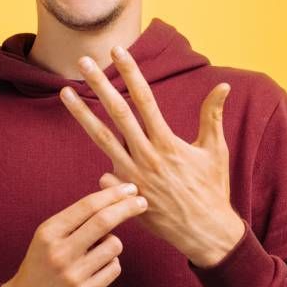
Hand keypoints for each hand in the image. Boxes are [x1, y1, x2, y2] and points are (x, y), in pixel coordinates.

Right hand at [0, 182, 149, 286]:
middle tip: (142, 202)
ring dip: (113, 243)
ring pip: (114, 246)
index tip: (129, 188)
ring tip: (97, 251)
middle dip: (127, 207)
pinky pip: (114, 268)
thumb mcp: (48, 236)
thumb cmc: (43, 263)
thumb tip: (112, 197)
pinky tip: (95, 269)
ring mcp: (73, 275)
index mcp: (49, 233)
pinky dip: (111, 264)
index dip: (112, 194)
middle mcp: (60, 252)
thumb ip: (75, 219)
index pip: (87, 206)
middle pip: (104, 221)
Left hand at [59, 45, 244, 267]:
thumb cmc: (212, 189)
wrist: (206, 233)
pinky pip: (107, 177)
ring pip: (102, 140)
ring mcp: (134, 176)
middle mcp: (147, 156)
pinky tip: (101, 165)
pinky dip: (104, 170)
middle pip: (118, 113)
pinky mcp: (127, 195)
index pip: (145, 100)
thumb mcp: (215, 150)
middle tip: (83, 62)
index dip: (131, 74)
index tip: (117, 53)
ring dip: (81, 115)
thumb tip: (222, 85)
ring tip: (64, 93)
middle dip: (100, 85)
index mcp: (168, 142)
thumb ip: (213, 116)